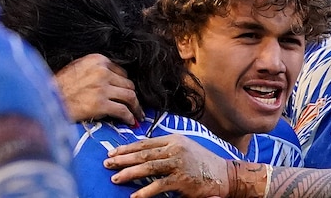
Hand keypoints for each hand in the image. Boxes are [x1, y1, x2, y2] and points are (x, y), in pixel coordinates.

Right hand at [55, 53, 144, 124]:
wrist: (47, 101)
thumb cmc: (59, 86)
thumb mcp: (77, 67)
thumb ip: (95, 69)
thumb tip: (111, 77)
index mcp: (97, 60)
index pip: (121, 71)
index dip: (125, 84)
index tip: (127, 92)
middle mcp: (102, 71)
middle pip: (128, 84)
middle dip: (133, 96)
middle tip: (135, 106)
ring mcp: (102, 88)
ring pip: (130, 96)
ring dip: (135, 107)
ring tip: (137, 115)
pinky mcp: (101, 104)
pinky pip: (123, 110)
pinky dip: (129, 117)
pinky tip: (130, 121)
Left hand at [103, 134, 229, 197]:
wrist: (223, 174)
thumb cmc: (201, 162)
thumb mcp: (183, 148)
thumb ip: (164, 148)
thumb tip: (141, 150)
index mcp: (174, 139)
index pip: (145, 142)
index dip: (127, 147)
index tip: (113, 152)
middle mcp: (175, 149)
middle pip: (143, 153)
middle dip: (123, 158)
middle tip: (107, 162)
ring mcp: (178, 164)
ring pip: (148, 167)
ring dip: (129, 173)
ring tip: (115, 178)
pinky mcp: (181, 180)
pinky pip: (159, 186)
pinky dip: (145, 192)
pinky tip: (134, 197)